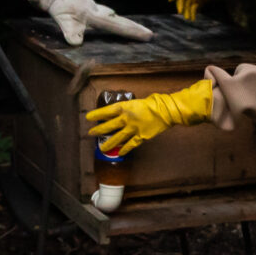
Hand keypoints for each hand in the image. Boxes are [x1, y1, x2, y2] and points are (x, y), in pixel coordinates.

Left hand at [46, 0, 151, 44]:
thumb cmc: (61, 6)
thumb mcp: (62, 19)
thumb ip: (70, 30)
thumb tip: (76, 43)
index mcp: (94, 14)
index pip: (116, 25)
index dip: (131, 31)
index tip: (146, 35)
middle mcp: (100, 11)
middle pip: (122, 21)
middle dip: (136, 28)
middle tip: (151, 35)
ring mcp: (100, 10)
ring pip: (119, 19)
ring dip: (131, 26)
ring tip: (144, 33)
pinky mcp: (99, 11)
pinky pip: (114, 19)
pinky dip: (123, 23)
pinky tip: (127, 27)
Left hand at [85, 78, 212, 156]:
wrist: (167, 111)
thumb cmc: (154, 103)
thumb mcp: (137, 101)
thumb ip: (128, 108)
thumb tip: (120, 112)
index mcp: (125, 107)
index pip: (107, 111)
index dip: (97, 114)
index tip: (88, 117)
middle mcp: (127, 119)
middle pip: (109, 126)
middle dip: (99, 130)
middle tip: (91, 133)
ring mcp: (133, 129)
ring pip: (118, 138)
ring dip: (109, 143)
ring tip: (102, 148)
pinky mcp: (141, 137)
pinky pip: (131, 145)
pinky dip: (125, 149)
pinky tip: (120, 153)